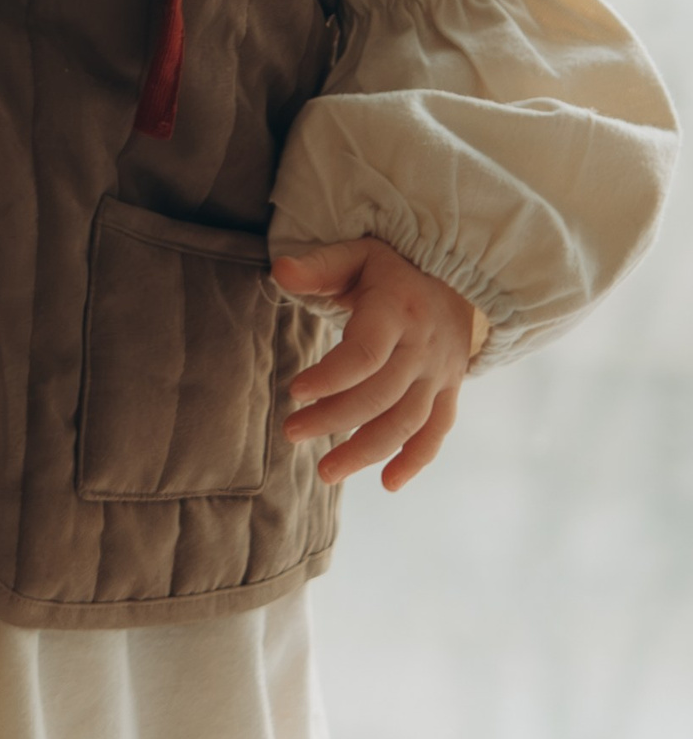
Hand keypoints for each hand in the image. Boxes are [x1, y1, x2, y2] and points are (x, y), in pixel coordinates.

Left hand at [274, 238, 482, 491]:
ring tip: (326, 472)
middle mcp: (423, 347)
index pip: (367, 353)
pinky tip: (388, 483)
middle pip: (381, 394)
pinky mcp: (449, 393)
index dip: (332, 377)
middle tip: (291, 432)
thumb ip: (319, 266)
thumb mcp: (356, 255)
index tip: (295, 393)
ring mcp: (439, 374)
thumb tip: (280, 271)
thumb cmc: (393, 270)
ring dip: (367, 451)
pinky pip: (437, 432)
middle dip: (334, 419)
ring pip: (407, 422)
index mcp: (397, 310)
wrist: (459, 282)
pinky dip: (416, 460)